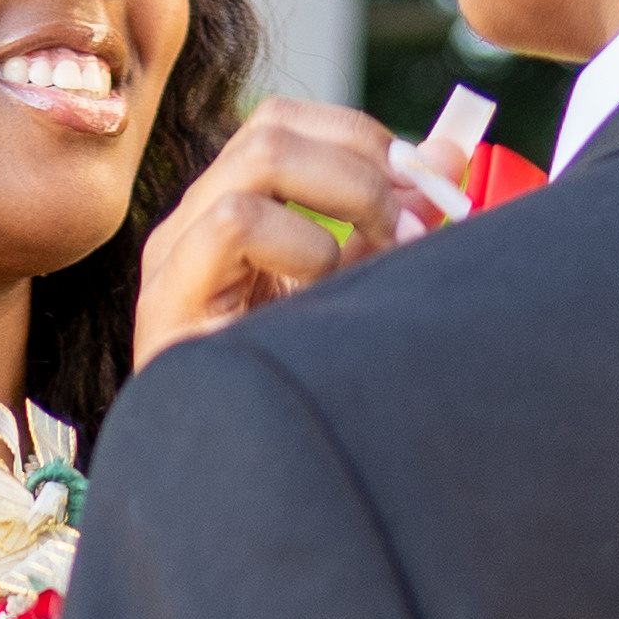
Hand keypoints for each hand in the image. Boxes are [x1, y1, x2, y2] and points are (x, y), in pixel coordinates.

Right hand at [133, 100, 470, 369]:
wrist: (240, 494)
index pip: (279, 124)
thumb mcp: (352, 289)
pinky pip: (236, 223)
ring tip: (366, 267)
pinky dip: (302, 247)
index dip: (360, 136)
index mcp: (224, 217)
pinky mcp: (166, 305)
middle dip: (362, 166)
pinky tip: (316, 301)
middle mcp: (188, 230)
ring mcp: (171, 265)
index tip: (424, 184)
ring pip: (256, 164)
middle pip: (270, 131)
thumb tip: (452, 151)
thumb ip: (390, 222)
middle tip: (412, 224)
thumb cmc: (300, 390)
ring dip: (340, 204)